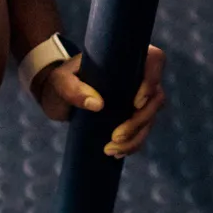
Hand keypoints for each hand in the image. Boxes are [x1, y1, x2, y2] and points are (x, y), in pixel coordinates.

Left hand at [31, 43, 166, 155]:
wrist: (56, 96)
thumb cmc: (59, 81)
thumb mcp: (60, 82)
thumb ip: (72, 89)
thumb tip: (98, 104)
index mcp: (126, 59)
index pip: (155, 60)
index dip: (152, 81)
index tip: (135, 103)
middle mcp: (137, 76)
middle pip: (156, 97)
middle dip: (140, 121)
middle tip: (116, 137)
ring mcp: (137, 97)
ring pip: (150, 118)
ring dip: (136, 137)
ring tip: (110, 150)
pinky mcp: (131, 115)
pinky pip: (141, 131)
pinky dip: (133, 144)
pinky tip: (116, 153)